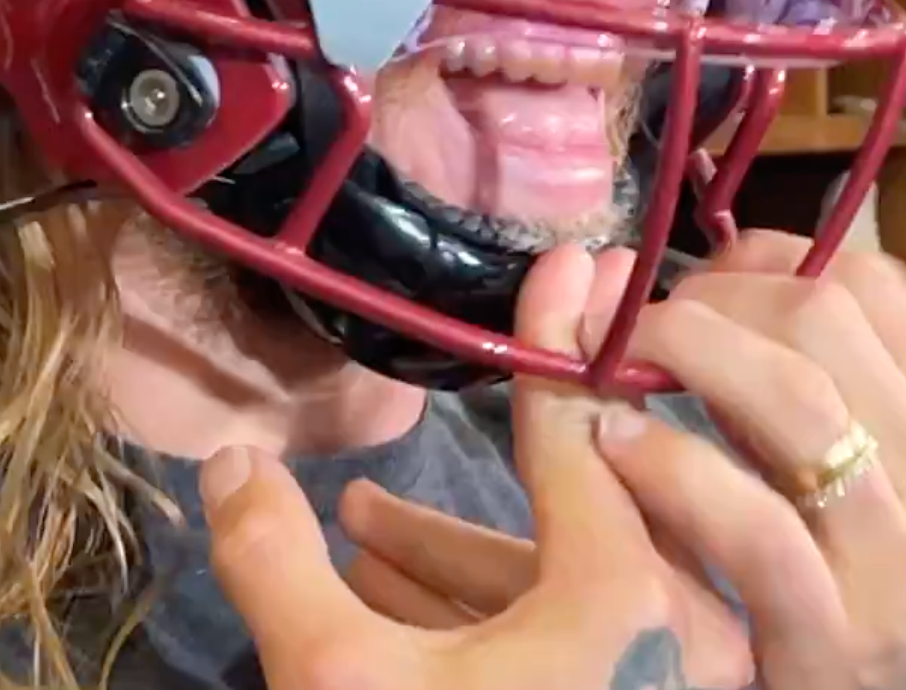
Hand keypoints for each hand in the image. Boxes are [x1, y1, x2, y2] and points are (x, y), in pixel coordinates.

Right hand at [206, 245, 740, 689]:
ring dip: (473, 552)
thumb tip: (228, 463)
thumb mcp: (336, 685)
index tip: (567, 257)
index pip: (578, 428)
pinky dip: (498, 626)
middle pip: (595, 497)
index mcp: (621, 594)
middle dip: (519, 437)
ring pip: (575, 589)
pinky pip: (580, 655)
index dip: (550, 339)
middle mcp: (677, 633)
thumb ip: (277, 563)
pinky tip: (399, 622)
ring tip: (365, 520)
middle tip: (520, 345)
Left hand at [343, 234, 905, 689]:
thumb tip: (754, 309)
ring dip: (684, 351)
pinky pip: (748, 521)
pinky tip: (617, 449)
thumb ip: (871, 418)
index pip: (876, 285)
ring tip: (616, 360)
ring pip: (792, 394)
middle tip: (646, 320)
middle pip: (826, 316)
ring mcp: (900, 563)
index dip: (769, 257)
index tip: (707, 275)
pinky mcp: (836, 637)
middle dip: (712, 295)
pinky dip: (670, 468)